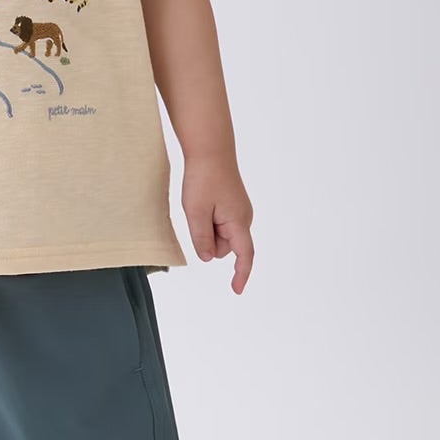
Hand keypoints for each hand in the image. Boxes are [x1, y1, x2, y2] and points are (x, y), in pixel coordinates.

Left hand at [180, 155, 253, 293]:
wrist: (211, 150)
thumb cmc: (203, 179)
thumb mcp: (196, 211)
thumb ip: (201, 238)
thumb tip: (207, 258)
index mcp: (238, 222)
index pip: (244, 256)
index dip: (240, 274)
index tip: (236, 290)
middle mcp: (243, 218)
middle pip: (223, 247)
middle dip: (208, 241)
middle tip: (196, 214)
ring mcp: (239, 211)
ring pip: (219, 235)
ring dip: (206, 228)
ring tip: (199, 205)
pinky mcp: (232, 205)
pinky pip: (218, 223)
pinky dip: (208, 219)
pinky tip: (202, 202)